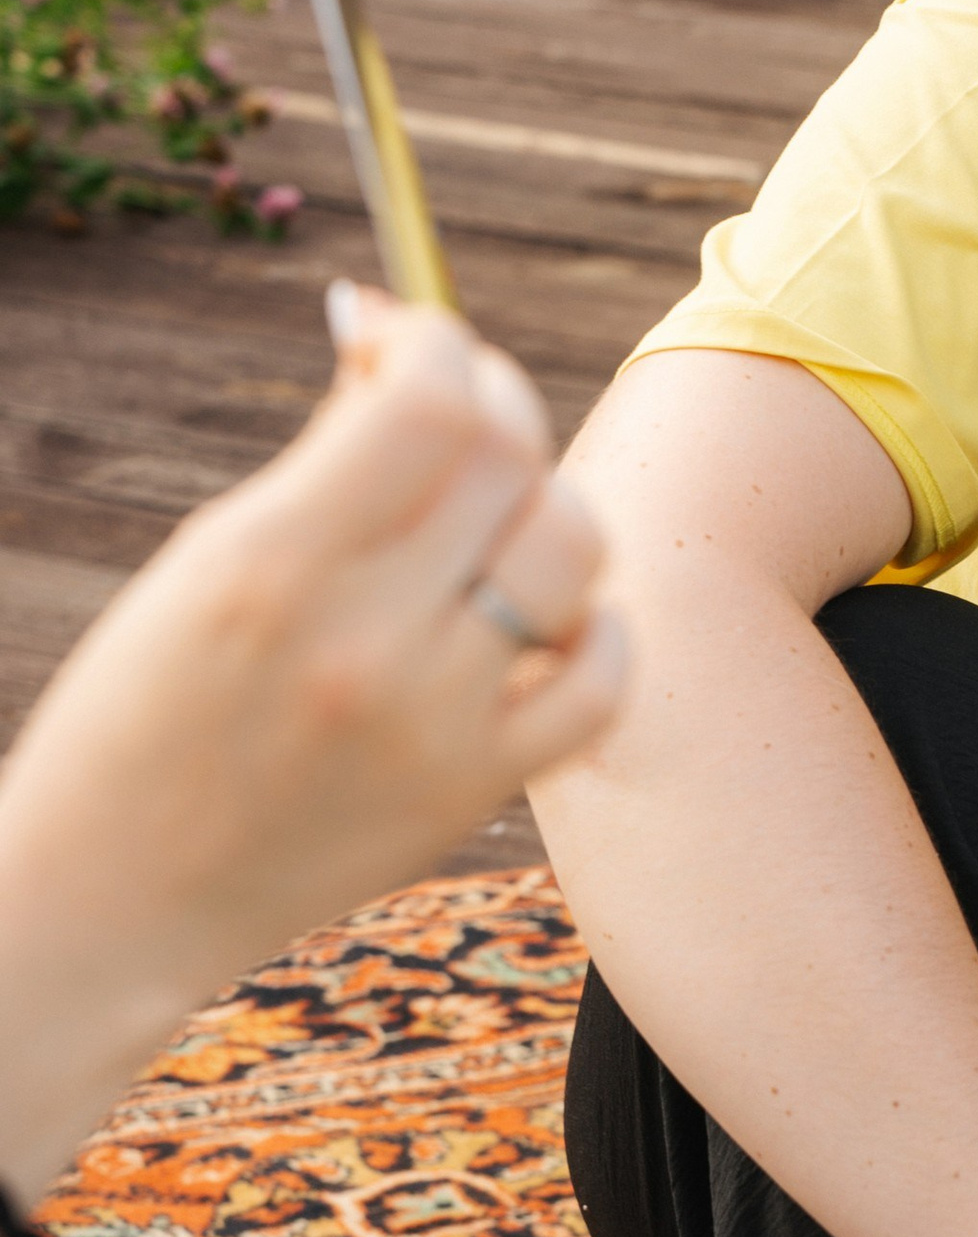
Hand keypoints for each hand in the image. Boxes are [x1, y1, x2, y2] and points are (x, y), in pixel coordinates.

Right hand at [0, 289, 626, 1195]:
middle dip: (489, 403)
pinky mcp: (476, 791)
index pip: (427, 400)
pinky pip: (602, 678)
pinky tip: (542, 618)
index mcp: (272, 563)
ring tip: (488, 522)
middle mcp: (365, 639)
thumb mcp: (206, 561)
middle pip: (510, 456)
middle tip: (452, 411)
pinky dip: (590, 628)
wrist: (117, 895)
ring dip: (546, 507)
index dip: (431, 341)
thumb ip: (322, 461)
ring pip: (573, 547)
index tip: (400, 341)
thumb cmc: (145, 709)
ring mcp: (434, 722)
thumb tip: (400, 349)